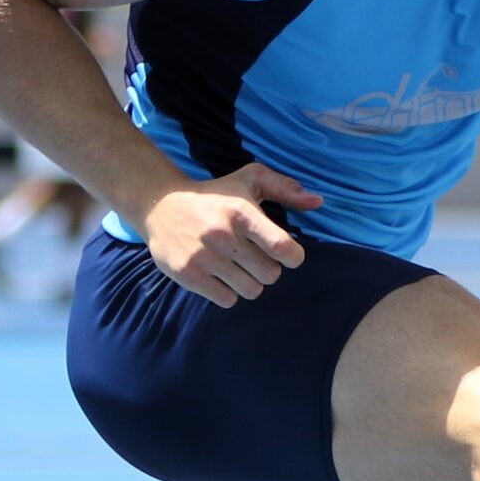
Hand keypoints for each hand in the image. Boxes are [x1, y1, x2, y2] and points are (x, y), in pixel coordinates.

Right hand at [142, 162, 322, 306]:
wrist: (160, 206)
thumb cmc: (215, 195)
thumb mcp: (249, 180)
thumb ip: (285, 189)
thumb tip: (318, 202)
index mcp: (241, 212)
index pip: (282, 248)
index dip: (292, 256)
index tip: (285, 253)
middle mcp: (222, 235)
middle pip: (270, 275)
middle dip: (266, 269)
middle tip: (252, 257)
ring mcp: (204, 257)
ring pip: (251, 291)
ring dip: (248, 282)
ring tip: (235, 265)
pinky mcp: (188, 275)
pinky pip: (227, 300)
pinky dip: (228, 292)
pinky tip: (219, 275)